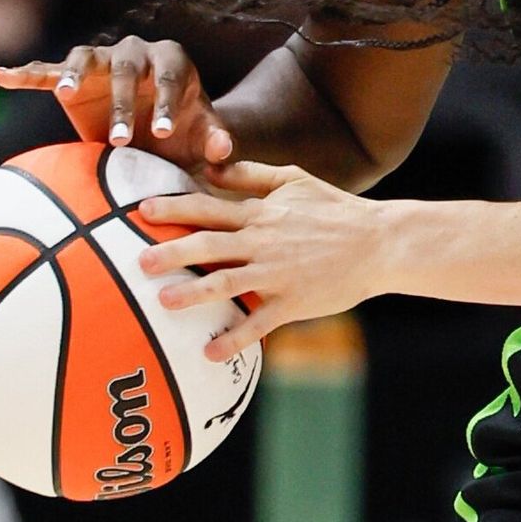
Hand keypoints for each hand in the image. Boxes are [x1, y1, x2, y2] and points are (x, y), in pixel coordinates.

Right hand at [0, 35, 235, 170]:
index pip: (169, 76)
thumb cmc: (183, 129)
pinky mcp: (73, 77)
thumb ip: (215, 139)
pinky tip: (3, 77)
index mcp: (171, 60)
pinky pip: (48, 72)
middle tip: (121, 140)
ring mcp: (101, 61)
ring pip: (86, 58)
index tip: (162, 132)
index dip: (166, 102)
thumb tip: (224, 150)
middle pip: (127, 69)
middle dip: (123, 103)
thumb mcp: (202, 135)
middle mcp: (135, 52)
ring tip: (65, 91)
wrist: (158, 130)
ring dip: (76, 74)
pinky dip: (27, 74)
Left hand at [137, 164, 385, 360]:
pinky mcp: (294, 302)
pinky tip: (211, 352)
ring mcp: (278, 274)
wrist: (380, 241)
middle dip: (172, 253)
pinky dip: (235, 338)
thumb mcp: (296, 180)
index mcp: (262, 213)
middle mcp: (264, 242)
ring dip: (194, 294)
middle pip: (210, 246)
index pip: (210, 208)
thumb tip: (213, 169)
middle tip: (140, 261)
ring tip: (164, 302)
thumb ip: (253, 175)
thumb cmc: (336, 209)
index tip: (142, 211)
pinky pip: (259, 323)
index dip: (175, 208)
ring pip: (228, 284)